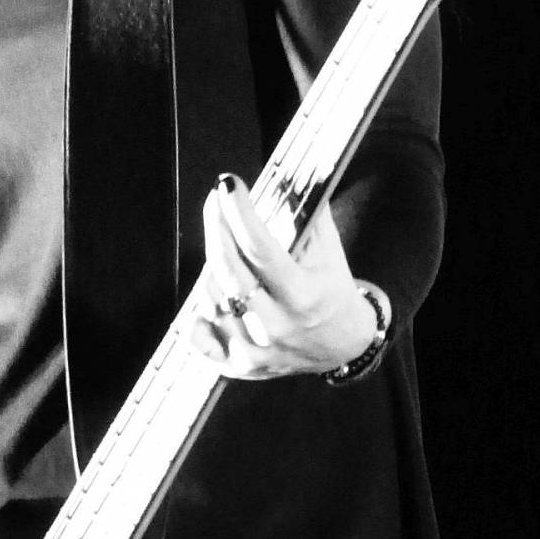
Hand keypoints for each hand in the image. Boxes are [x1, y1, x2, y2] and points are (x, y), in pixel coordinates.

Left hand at [187, 175, 384, 380]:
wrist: (342, 344)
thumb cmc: (330, 287)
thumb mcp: (329, 250)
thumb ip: (307, 213)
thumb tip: (284, 170)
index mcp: (303, 297)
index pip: (260, 248)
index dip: (239, 212)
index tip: (228, 184)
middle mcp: (276, 326)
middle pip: (228, 270)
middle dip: (216, 226)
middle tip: (215, 201)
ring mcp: (255, 350)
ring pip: (211, 297)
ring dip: (212, 266)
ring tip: (224, 245)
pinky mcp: (238, 368)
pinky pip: (200, 341)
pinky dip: (196, 319)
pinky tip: (206, 294)